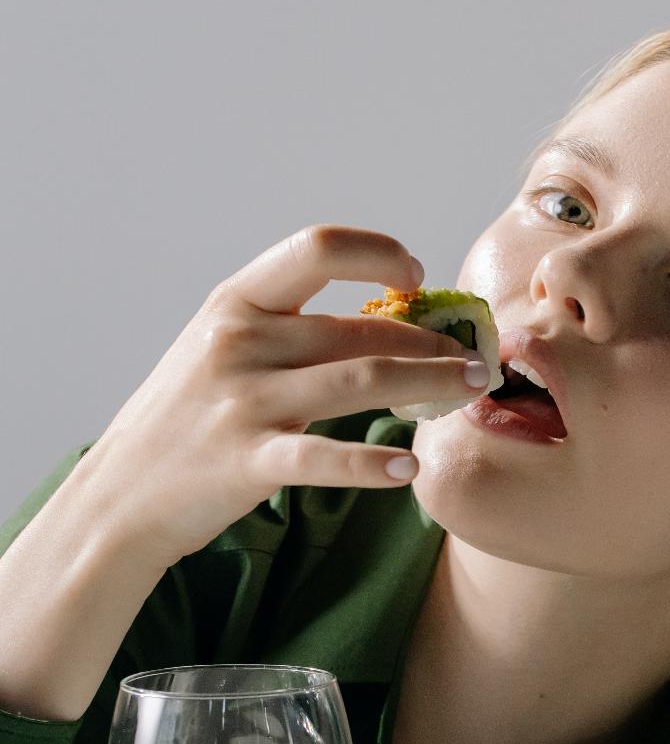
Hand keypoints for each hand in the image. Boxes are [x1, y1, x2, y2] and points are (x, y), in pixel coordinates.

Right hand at [80, 225, 484, 564]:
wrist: (121, 494)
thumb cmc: (187, 419)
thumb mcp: (223, 350)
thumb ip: (290, 331)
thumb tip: (384, 319)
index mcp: (236, 302)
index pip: (316, 248)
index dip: (376, 252)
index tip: (415, 274)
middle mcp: (239, 341)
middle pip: (359, 326)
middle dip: (429, 339)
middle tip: (475, 357)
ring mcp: (242, 401)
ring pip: (359, 379)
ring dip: (428, 381)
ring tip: (471, 388)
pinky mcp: (247, 461)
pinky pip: (323, 458)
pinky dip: (371, 464)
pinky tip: (410, 469)